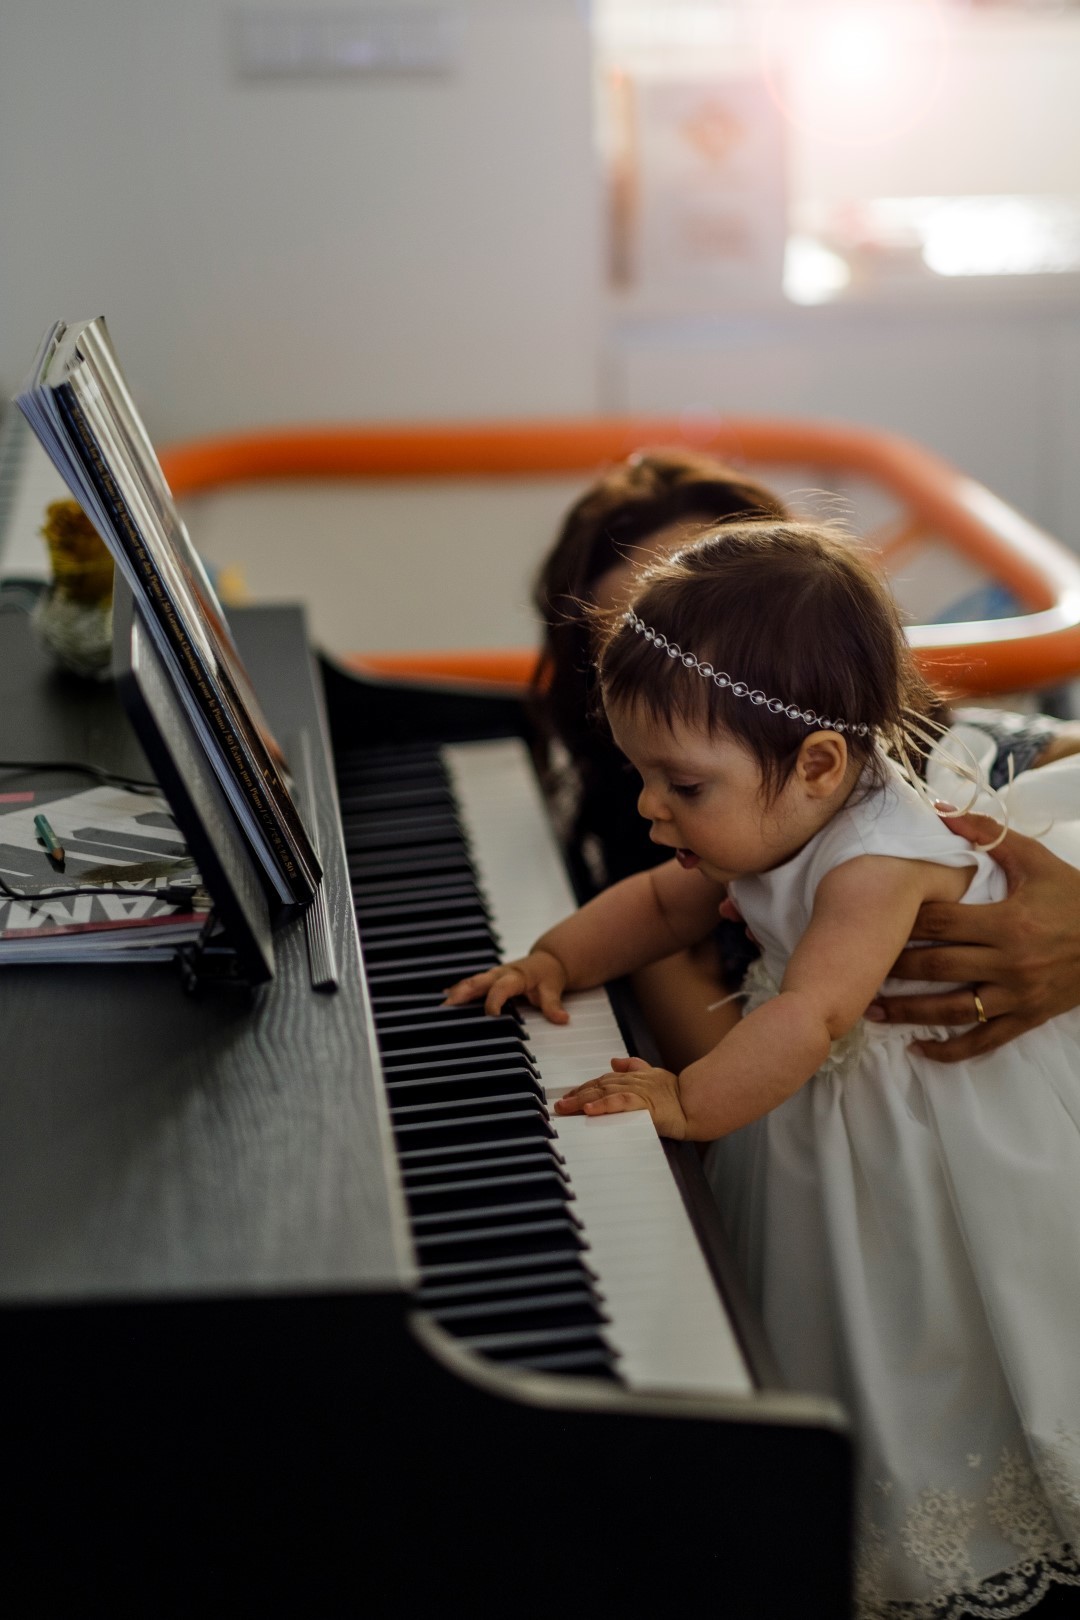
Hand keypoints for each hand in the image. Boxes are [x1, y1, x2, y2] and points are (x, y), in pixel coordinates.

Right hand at [442, 949, 568, 1022]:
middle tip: (447, 1006)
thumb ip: (554, 1005)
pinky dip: (457, 992)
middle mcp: (499, 974)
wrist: (547, 961)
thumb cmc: (548, 975)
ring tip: (440, 1008)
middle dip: (462, 993)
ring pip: (470, 983)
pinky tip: (443, 1003)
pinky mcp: (487, 980)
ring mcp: (491, 976)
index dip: (495, 1000)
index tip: (491, 1014)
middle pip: (478, 982)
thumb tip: (561, 1019)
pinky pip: (470, 985)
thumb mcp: (553, 989)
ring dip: (455, 993)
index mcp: (515, 976)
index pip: (502, 987)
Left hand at [554, 1055, 688, 1137]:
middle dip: (575, 1095)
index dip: (583, 1088)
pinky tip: (590, 1110)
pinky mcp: (645, 1104)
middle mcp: (631, 1082)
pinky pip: (620, 1103)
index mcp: (632, 1077)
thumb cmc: (676, 1093)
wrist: (697, 1103)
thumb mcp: (653, 1075)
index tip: (567, 1096)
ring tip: (565, 1108)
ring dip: (582, 1100)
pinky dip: (604, 1105)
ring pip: (604, 1093)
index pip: (601, 1082)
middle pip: (597, 1087)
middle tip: (558, 1105)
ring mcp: (637, 1091)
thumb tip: (614, 1061)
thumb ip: (634, 1067)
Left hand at [869, 811, 1079, 1059]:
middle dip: (894, 967)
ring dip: (908, 1013)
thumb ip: (986, 834)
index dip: (903, 921)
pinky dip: (950, 1050)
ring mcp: (1017, 996)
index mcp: (1008, 921)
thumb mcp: (1034, 859)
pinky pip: (982, 1041)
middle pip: (937, 966)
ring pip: (952, 1010)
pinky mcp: (1026, 1019)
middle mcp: (1009, 962)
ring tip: (871, 1011)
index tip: (871, 920)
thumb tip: (938, 809)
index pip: (941, 922)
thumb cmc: (1072, 896)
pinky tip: (918, 1049)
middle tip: (857, 966)